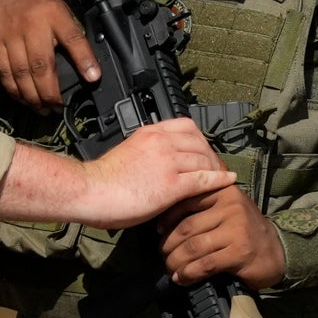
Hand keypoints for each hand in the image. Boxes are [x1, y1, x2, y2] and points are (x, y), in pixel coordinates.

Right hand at [0, 0, 98, 109]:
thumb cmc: (38, 9)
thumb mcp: (62, 14)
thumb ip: (74, 38)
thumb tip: (90, 71)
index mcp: (53, 14)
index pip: (72, 38)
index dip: (83, 59)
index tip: (92, 78)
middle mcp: (31, 24)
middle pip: (42, 65)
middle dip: (50, 92)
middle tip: (57, 108)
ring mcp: (9, 34)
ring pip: (21, 73)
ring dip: (32, 97)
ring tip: (42, 109)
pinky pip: (4, 73)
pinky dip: (14, 90)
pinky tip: (23, 99)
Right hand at [0, 119, 234, 228]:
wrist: (89, 191)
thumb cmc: (101, 180)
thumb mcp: (128, 153)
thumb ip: (146, 153)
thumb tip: (157, 164)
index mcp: (149, 132)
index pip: (186, 126)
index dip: (199, 139)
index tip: (203, 150)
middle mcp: (161, 141)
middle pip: (199, 141)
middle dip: (210, 153)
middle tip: (216, 165)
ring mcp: (168, 161)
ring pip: (204, 159)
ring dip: (216, 167)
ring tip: (221, 175)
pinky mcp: (172, 184)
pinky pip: (204, 179)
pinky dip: (219, 179)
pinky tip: (228, 181)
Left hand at [158, 186, 289, 289]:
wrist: (277, 252)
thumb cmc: (245, 233)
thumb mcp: (227, 210)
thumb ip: (204, 208)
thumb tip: (164, 222)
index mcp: (224, 191)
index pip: (186, 201)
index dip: (167, 218)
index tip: (159, 232)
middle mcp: (231, 206)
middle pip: (187, 227)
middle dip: (168, 245)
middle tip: (163, 256)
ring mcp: (237, 229)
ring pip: (193, 246)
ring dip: (176, 262)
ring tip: (171, 269)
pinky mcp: (239, 252)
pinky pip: (205, 264)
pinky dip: (189, 273)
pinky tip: (183, 278)